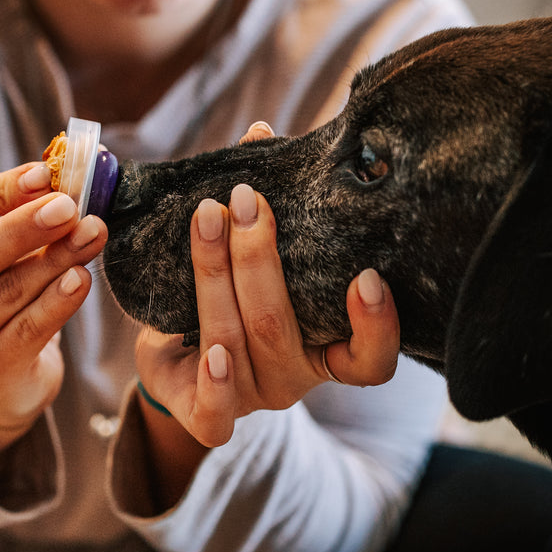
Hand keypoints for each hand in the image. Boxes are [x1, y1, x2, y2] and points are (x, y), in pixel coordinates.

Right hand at [0, 162, 106, 455]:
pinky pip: (27, 329)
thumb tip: (68, 179)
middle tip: (69, 208)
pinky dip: (57, 302)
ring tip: (92, 235)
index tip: (43, 175)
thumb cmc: (1, 290)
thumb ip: (24, 212)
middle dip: (25, 227)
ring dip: (56, 260)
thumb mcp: (2, 248)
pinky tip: (81, 279)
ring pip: (7, 290)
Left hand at [135, 123, 399, 447]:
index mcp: (324, 348)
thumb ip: (265, 207)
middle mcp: (295, 378)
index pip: (371, 359)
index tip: (367, 276)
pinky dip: (213, 380)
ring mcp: (252, 399)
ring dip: (216, 274)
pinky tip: (208, 348)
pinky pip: (215, 411)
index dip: (376, 326)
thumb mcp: (252, 257)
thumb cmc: (231, 297)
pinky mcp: (208, 418)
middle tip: (246, 199)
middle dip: (259, 257)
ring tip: (207, 217)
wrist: (175, 359)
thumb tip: (261, 133)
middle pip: (282, 325)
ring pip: (236, 341)